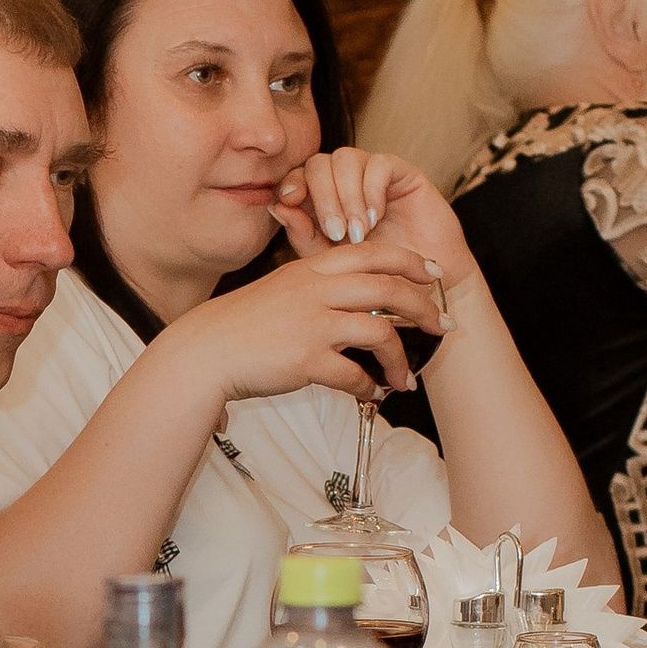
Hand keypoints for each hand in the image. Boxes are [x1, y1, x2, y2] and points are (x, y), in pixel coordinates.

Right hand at [174, 235, 442, 407]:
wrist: (205, 351)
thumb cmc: (241, 325)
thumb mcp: (280, 288)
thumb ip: (317, 286)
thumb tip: (356, 299)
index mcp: (311, 269)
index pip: (374, 253)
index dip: (411, 261)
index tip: (432, 274)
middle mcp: (316, 290)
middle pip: (390, 289)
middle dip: (425, 308)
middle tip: (441, 325)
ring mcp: (312, 324)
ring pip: (381, 333)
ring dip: (402, 358)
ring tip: (407, 376)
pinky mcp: (306, 360)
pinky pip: (354, 374)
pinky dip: (370, 387)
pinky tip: (372, 394)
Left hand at [274, 145, 474, 296]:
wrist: (420, 287)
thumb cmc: (372, 276)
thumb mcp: (329, 260)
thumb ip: (303, 234)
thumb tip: (278, 206)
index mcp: (321, 199)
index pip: (298, 176)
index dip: (291, 184)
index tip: (290, 202)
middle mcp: (345, 183)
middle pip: (318, 163)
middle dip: (322, 197)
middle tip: (336, 233)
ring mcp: (373, 176)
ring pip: (345, 158)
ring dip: (347, 195)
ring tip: (359, 232)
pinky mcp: (403, 174)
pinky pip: (379, 163)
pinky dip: (372, 190)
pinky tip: (376, 218)